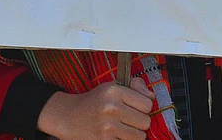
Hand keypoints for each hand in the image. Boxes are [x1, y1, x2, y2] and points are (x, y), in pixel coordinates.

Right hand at [38, 79, 155, 139]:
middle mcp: (111, 107)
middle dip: (140, 122)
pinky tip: (116, 135)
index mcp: (114, 91)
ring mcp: (107, 126)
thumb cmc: (94, 101)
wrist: (69, 117)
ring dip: (134, 134)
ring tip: (124, 128)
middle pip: (145, 122)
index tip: (137, 109)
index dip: (144, 108)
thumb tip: (152, 97)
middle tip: (130, 120)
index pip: (147, 104)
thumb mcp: (112, 87)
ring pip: (139, 136)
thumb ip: (135, 87)